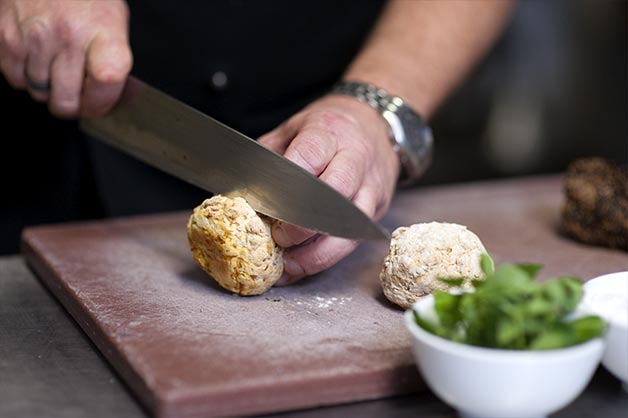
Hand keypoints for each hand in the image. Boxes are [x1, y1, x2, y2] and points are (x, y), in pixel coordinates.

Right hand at [0, 0, 131, 117]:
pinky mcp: (6, 35)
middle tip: (76, 91)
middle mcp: (69, 35)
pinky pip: (15, 78)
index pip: (107, 81)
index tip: (99, 102)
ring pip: (39, 92)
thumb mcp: (115, 21)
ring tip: (56, 64)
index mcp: (104, 32)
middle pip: (66, 101)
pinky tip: (37, 57)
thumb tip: (120, 98)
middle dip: (72, 103)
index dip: (102, 102)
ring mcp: (35, 37)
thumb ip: (116, 61)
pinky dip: (24, 75)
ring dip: (48, 87)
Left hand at [258, 94, 399, 283]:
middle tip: (278, 238)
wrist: (373, 124)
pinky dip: (326, 259)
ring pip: (350, 227)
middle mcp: (356, 158)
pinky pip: (354, 241)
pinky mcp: (378, 208)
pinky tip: (301, 267)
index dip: (288, 183)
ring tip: (288, 266)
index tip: (268, 206)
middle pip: (335, 194)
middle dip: (304, 223)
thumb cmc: (325, 129)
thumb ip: (268, 156)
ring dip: (317, 252)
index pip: (310, 154)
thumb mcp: (292, 129)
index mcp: (329, 131)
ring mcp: (372, 185)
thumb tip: (241, 192)